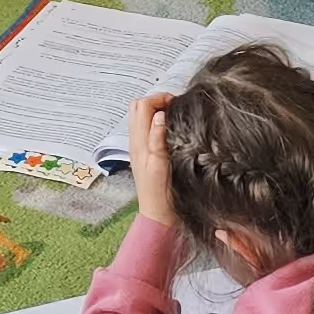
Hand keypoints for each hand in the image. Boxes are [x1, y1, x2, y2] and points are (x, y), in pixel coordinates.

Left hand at [127, 93, 179, 226]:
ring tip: (173, 117)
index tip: (176, 103)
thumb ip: (157, 140)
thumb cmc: (161, 195)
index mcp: (139, 142)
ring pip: (141, 117)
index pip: (143, 105)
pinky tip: (170, 131)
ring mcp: (140, 148)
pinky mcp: (146, 155)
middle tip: (174, 107)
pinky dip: (156, 123)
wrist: (159, 215)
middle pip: (138, 107)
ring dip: (155, 111)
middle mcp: (136, 142)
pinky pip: (146, 130)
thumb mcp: (160, 165)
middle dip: (156, 101)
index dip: (159, 99)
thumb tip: (159, 116)